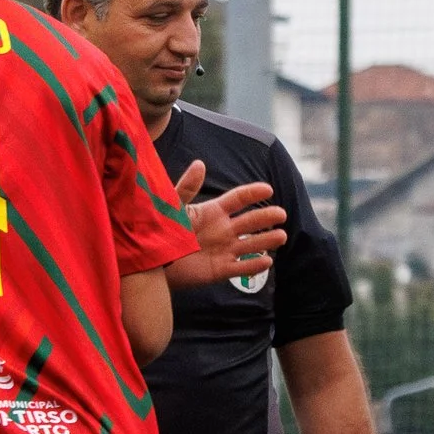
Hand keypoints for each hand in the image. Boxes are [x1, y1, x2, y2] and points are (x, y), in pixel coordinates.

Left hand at [169, 169, 288, 289]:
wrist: (151, 261)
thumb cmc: (158, 230)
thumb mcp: (172, 207)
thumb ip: (187, 188)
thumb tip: (200, 164)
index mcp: (212, 212)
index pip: (238, 199)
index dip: (253, 192)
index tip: (268, 188)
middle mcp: (222, 230)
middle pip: (250, 221)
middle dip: (267, 216)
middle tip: (281, 214)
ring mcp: (223, 250)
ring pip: (250, 244)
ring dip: (267, 240)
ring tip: (282, 236)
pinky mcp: (220, 270)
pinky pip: (241, 268)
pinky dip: (254, 266)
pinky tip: (267, 261)